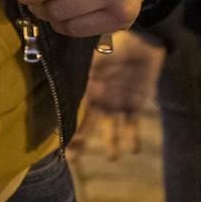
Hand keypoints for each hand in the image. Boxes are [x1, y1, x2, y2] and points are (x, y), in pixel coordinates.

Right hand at [70, 30, 164, 159]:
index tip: (59, 143)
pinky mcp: (134, 104)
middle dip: (81, 142)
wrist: (141, 41)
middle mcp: (98, 98)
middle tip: (73, 160)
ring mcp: (115, 103)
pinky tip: (132, 150)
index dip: (67, 126)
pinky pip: (132, 124)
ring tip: (111, 158)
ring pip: (111, 129)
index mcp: (86, 87)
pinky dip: (132, 137)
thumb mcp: (94, 57)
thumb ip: (82, 73)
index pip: (74, 111)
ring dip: (111, 144)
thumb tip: (62, 83)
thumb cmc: (115, 43)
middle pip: (88, 124)